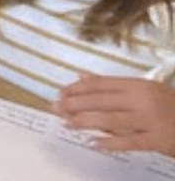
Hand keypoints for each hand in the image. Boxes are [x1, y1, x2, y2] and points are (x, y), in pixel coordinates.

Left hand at [57, 75, 174, 154]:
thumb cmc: (169, 106)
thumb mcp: (144, 89)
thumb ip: (112, 85)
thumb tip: (81, 76)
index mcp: (139, 85)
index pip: (102, 85)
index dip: (78, 89)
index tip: (60, 93)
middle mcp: (143, 100)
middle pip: (102, 101)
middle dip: (76, 104)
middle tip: (56, 108)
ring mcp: (151, 120)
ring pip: (112, 120)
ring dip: (86, 122)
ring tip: (67, 123)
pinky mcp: (158, 140)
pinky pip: (130, 142)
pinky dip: (111, 143)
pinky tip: (93, 143)